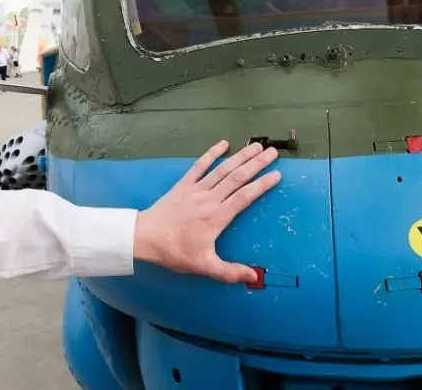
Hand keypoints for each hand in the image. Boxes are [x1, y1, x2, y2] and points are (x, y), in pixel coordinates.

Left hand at [133, 140, 280, 284]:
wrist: (144, 237)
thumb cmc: (174, 251)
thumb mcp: (203, 266)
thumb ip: (229, 272)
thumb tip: (253, 277)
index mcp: (217, 216)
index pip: (245, 196)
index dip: (262, 185)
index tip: (277, 175)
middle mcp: (209, 198)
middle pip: (237, 177)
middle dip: (256, 164)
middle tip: (272, 153)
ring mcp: (196, 189)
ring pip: (222, 169)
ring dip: (240, 156)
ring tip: (255, 146)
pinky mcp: (183, 185)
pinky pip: (200, 165)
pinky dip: (211, 154)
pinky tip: (223, 144)